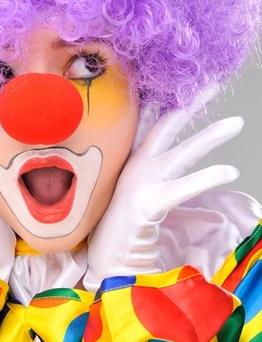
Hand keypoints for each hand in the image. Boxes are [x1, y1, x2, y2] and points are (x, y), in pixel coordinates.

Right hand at [84, 85, 241, 291]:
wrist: (104, 258)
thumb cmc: (121, 223)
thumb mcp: (130, 185)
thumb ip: (141, 157)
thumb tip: (150, 126)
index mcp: (131, 160)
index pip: (151, 122)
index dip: (171, 101)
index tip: (189, 83)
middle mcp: (135, 165)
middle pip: (167, 126)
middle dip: (191, 104)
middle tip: (213, 85)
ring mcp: (141, 182)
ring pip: (182, 152)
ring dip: (211, 136)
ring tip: (237, 123)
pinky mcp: (149, 202)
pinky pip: (184, 186)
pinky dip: (208, 176)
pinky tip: (230, 170)